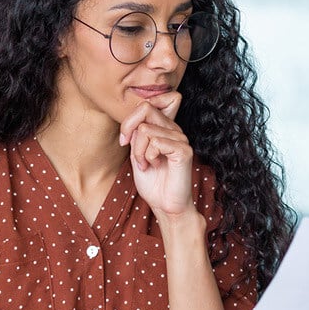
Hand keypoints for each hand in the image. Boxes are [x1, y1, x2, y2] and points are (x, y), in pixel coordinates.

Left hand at [119, 92, 194, 217]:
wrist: (165, 206)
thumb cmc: (152, 183)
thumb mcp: (136, 153)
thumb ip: (136, 134)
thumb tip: (134, 121)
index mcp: (165, 128)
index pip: (148, 104)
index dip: (130, 118)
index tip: (124, 139)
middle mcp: (174, 130)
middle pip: (145, 109)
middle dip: (129, 130)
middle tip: (130, 151)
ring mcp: (181, 139)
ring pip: (146, 129)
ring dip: (138, 151)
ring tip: (146, 164)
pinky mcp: (184, 150)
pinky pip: (156, 141)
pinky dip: (148, 156)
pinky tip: (154, 166)